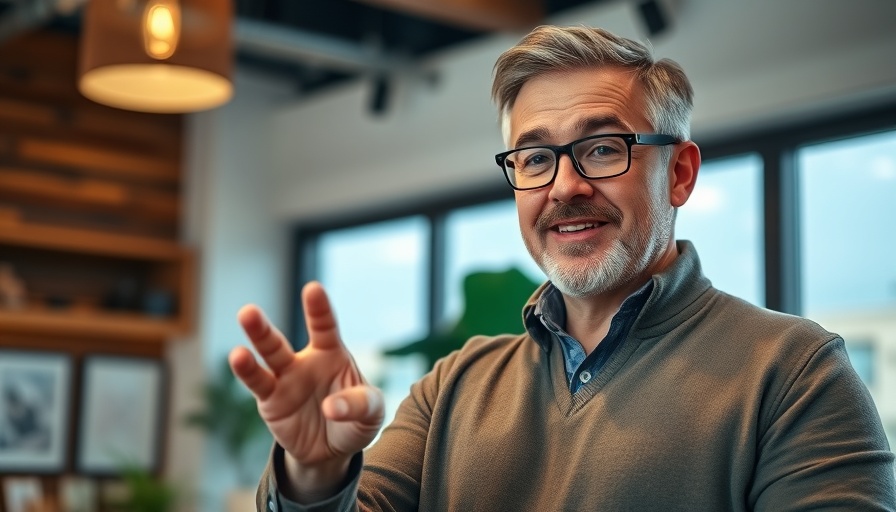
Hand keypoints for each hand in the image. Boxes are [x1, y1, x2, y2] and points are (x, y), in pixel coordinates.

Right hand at [229, 281, 383, 498]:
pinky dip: (248, 372)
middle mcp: (303, 361)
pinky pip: (258, 384)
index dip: (319, 309)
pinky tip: (239, 357)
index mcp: (331, 354)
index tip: (313, 289)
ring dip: (253, 341)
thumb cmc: (355, 420)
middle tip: (248, 311)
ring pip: (265, 356)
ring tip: (240, 327)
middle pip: (280, 341)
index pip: (325, 327)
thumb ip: (360, 404)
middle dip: (262, 327)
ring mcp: (283, 379)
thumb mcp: (371, 413)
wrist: (334, 450)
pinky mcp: (270, 401)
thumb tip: (330, 408)